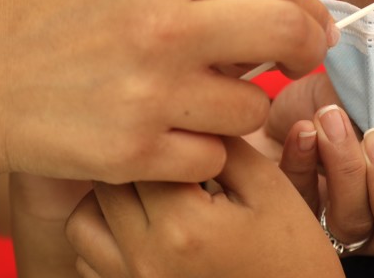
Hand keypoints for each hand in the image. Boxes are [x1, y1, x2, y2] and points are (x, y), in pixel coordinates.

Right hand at [0, 0, 336, 189]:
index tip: (317, 27)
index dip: (308, 8)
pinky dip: (200, 148)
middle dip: (307, 50)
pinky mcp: (136, 149)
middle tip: (303, 61)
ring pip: (252, 107)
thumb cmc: (51, 23)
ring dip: (238, 107)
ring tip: (203, 99)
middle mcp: (164, 23)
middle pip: (286, 34)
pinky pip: (213, 155)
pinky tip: (170, 134)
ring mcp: (152, 90)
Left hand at [65, 137, 343, 277]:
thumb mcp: (270, 190)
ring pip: (82, 223)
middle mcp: (145, 260)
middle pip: (106, 183)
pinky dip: (106, 238)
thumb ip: (226, 147)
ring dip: (110, 200)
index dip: (165, 135)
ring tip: (153, 195)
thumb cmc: (291, 255)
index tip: (186, 133)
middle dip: (137, 163)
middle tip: (172, 161)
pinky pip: (88, 262)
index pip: (144, 153)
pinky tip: (147, 228)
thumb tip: (191, 112)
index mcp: (183, 225)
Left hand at [274, 74, 373, 263]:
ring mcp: (338, 225)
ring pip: (352, 225)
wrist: (275, 107)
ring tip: (330, 119)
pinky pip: (300, 206)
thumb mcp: (365, 93)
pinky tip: (302, 131)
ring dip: (344, 168)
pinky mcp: (293, 221)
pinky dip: (301, 165)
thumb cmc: (332, 99)